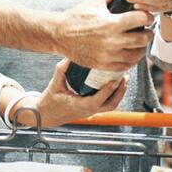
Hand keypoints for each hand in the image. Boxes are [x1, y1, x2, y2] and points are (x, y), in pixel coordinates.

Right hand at [12, 59, 127, 128]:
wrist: (48, 114)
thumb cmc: (50, 102)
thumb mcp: (54, 84)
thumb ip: (61, 70)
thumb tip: (69, 57)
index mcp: (79, 106)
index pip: (97, 101)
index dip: (108, 91)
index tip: (115, 80)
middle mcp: (87, 110)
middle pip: (110, 105)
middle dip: (119, 92)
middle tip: (123, 78)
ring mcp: (91, 111)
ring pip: (111, 106)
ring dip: (119, 94)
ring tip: (123, 80)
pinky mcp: (92, 110)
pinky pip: (107, 104)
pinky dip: (113, 95)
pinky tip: (115, 85)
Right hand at [58, 0, 154, 70]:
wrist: (60, 34)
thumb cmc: (77, 16)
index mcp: (111, 23)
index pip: (140, 19)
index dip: (147, 16)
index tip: (146, 16)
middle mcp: (111, 41)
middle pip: (142, 39)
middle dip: (147, 33)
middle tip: (146, 30)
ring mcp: (108, 55)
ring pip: (136, 55)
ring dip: (141, 48)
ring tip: (140, 42)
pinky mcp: (103, 65)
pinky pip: (125, 66)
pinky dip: (131, 60)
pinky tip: (130, 53)